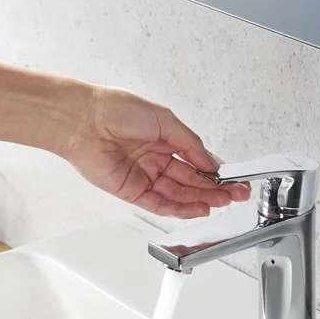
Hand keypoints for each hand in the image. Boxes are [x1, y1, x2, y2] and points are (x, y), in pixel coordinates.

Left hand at [63, 86, 250, 218]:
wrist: (84, 120)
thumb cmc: (116, 110)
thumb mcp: (165, 120)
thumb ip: (190, 143)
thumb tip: (210, 161)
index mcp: (164, 139)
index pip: (196, 161)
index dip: (216, 171)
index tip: (234, 178)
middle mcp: (155, 159)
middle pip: (191, 180)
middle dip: (215, 188)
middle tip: (235, 195)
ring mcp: (144, 176)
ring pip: (178, 194)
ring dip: (202, 200)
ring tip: (222, 203)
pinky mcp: (132, 191)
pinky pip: (160, 204)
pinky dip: (180, 208)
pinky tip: (198, 208)